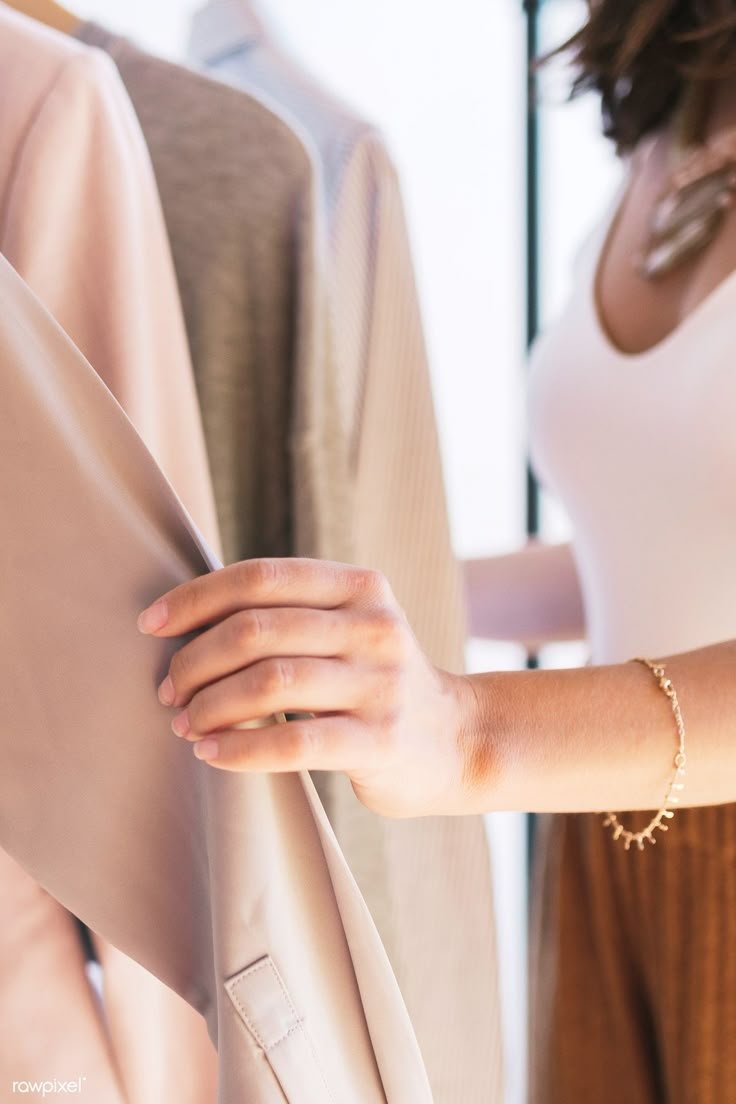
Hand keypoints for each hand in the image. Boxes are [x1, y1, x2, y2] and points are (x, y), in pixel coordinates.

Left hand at [137, 558, 478, 816]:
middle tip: (168, 691)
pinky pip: (293, 742)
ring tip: (184, 724)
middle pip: (256, 629)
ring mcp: (381, 683)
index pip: (261, 577)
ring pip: (269, 682)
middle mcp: (374, 626)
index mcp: (360, 586)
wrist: (456, 739)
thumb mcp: (348, 627)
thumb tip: (184, 618)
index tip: (151, 625)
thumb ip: (289, 612)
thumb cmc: (374, 681)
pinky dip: (239, 748)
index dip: (196, 597)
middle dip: (195, 660)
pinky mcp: (380, 739)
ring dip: (209, 705)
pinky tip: (210, 754)